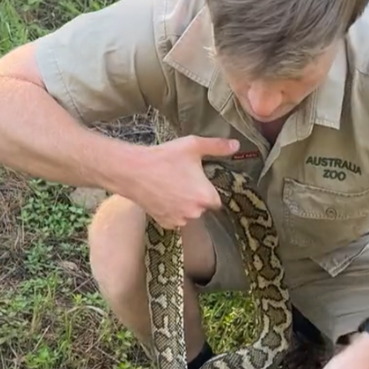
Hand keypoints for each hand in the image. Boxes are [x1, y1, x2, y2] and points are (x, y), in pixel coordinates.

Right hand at [123, 135, 240, 229]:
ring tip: (172, 187)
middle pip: (203, 207)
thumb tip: (236, 146)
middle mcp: (195, 212)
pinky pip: (175, 219)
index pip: (217, 200)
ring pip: (189, 214)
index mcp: (206, 196)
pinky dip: (172, 210)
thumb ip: (217, 147)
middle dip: (196, 197)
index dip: (209, 190)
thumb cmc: (164, 158)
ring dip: (184, 205)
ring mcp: (179, 220)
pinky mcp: (165, 222)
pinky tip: (164, 196)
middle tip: (183, 180)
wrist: (132, 171)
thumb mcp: (193, 146)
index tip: (201, 181)